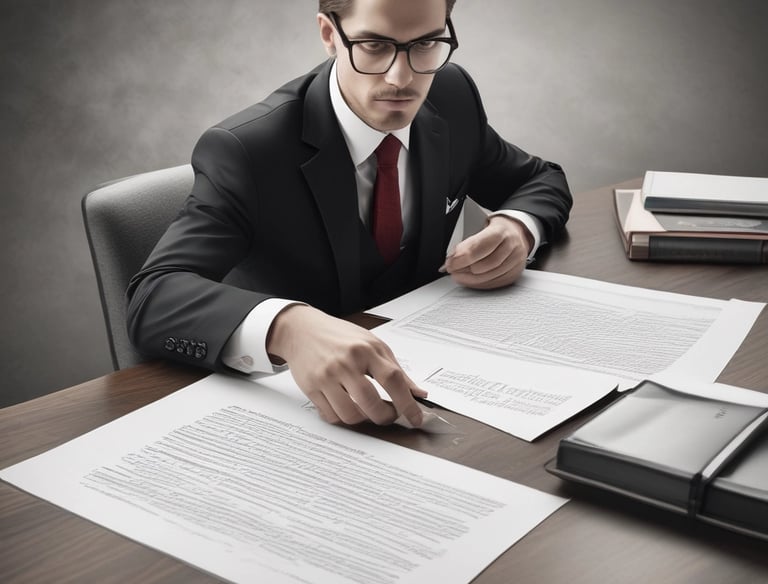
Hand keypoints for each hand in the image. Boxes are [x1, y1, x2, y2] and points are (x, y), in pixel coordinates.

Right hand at [266, 304, 425, 426]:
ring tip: (367, 411)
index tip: (416, 418)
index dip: (407, 404)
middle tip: (389, 414)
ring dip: (364, 420)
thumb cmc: (340, 336)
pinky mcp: (311, 388)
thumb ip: (396, 370)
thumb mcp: (373, 345)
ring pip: (351, 415)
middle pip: (371, 403)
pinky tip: (347, 407)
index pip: (393, 380)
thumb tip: (418, 393)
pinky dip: (343, 417)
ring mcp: (326, 377)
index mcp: (366, 350)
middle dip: (385, 417)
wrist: (302, 330)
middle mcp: (345, 363)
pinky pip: (332, 416)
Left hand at [442, 215, 532, 288]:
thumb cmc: (495, 230)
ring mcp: (516, 261)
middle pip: (486, 264)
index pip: (481, 245)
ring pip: (490, 276)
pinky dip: (479, 283)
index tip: (450, 262)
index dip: (463, 256)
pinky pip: (495, 283)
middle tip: (452, 269)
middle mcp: (512, 246)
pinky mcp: (515, 273)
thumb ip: (467, 243)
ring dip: (469, 278)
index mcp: (501, 230)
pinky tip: (469, 280)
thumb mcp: (481, 228)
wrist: (515, 233)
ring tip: (457, 275)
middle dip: (465, 268)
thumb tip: (451, 258)